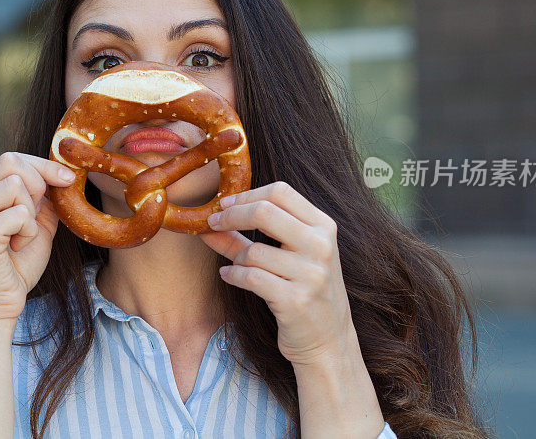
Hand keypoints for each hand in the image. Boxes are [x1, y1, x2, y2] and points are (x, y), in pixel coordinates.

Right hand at [0, 152, 75, 324]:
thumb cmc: (17, 268)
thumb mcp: (36, 225)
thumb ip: (44, 199)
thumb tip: (60, 173)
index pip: (10, 159)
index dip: (43, 165)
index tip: (67, 178)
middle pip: (10, 162)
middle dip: (38, 184)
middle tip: (37, 215)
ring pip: (15, 185)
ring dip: (31, 213)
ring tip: (21, 237)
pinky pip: (19, 214)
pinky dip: (28, 231)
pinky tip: (16, 248)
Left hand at [201, 181, 355, 365]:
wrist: (328, 343)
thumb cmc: (304, 293)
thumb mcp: (286, 259)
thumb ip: (246, 238)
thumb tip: (207, 223)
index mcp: (323, 227)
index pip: (280, 192)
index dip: (246, 194)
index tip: (224, 204)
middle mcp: (321, 246)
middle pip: (265, 211)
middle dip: (231, 215)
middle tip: (212, 222)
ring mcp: (312, 274)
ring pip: (254, 251)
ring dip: (236, 257)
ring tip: (234, 265)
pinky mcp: (296, 301)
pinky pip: (251, 277)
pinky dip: (233, 275)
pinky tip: (229, 276)